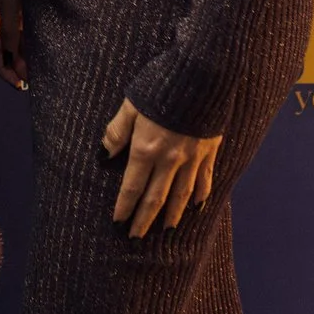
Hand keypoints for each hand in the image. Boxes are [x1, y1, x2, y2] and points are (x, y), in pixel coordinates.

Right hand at [0, 0, 27, 90]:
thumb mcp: (10, 5)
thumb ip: (10, 32)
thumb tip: (14, 61)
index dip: (3, 70)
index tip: (17, 83)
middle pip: (3, 51)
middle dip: (13, 69)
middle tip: (26, 85)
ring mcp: (11, 18)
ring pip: (14, 45)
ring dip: (22, 61)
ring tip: (34, 76)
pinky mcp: (23, 14)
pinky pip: (24, 37)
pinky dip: (29, 49)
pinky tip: (38, 58)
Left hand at [102, 99, 221, 238]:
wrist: (202, 77)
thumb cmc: (161, 86)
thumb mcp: (131, 104)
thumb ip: (117, 131)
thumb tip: (105, 154)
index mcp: (146, 149)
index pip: (132, 187)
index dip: (124, 207)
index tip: (118, 222)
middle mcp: (169, 159)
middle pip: (155, 197)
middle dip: (144, 219)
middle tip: (136, 237)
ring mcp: (192, 157)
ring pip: (181, 194)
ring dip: (173, 214)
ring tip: (167, 228)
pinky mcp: (209, 150)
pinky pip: (204, 179)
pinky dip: (200, 195)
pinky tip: (197, 206)